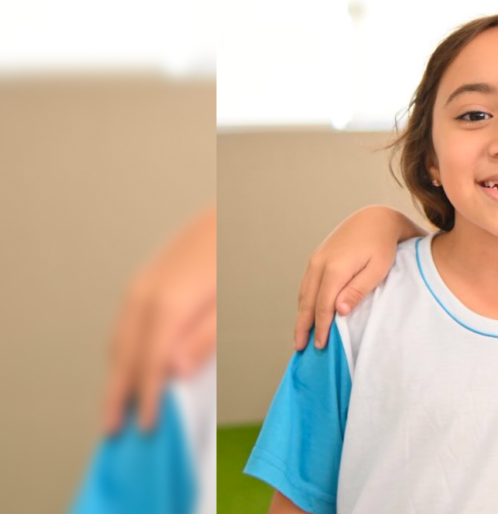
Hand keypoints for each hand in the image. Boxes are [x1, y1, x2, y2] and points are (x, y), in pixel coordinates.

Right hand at [103, 205, 216, 432]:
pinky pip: (123, 328)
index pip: (149, 365)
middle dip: (117, 395)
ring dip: (115, 376)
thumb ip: (201, 341)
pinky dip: (121, 354)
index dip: (147, 399)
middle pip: (123, 358)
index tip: (147, 428)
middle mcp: (143, 299)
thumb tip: (174, 375)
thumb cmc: (231, 265)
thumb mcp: (226, 307)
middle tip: (113, 430)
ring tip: (117, 407)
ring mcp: (137, 291)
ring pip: (118, 343)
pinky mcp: (140, 286)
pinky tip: (129, 367)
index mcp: (165, 308)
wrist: (221, 220)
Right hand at [295, 205, 423, 350]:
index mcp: (334, 268)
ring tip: (300, 335)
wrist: (376, 217)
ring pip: (304, 293)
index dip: (320, 328)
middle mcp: (319, 263)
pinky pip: (306, 283)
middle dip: (303, 326)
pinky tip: (307, 311)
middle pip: (307, 302)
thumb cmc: (383, 245)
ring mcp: (316, 259)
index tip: (320, 346)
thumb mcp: (377, 269)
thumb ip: (358, 290)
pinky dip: (305, 301)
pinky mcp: (318, 256)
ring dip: (301, 315)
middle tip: (299, 348)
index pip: (323, 306)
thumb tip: (339, 311)